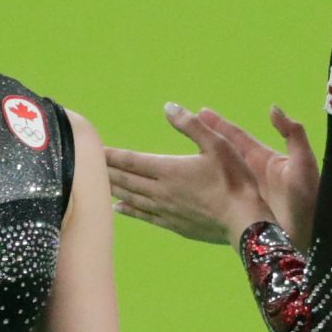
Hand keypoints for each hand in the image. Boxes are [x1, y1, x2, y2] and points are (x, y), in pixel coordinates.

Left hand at [104, 103, 269, 248]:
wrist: (246, 224)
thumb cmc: (236, 181)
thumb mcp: (218, 145)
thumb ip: (192, 125)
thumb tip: (169, 106)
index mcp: (169, 169)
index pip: (130, 160)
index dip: (110, 155)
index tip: (92, 148)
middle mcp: (161, 191)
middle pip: (125, 179)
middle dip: (105, 170)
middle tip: (84, 164)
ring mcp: (166, 210)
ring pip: (130, 197)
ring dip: (112, 188)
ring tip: (93, 183)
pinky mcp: (173, 225)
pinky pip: (143, 215)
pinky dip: (127, 209)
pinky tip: (117, 207)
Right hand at [197, 106, 318, 251]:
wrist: (312, 241)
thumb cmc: (310, 202)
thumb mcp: (304, 165)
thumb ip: (293, 135)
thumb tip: (273, 109)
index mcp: (266, 160)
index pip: (237, 137)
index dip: (219, 124)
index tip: (201, 112)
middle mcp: (254, 175)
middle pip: (225, 152)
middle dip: (207, 138)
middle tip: (186, 125)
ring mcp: (248, 194)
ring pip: (219, 175)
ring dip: (202, 164)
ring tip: (181, 156)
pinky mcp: (244, 212)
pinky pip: (220, 197)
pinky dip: (206, 191)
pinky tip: (191, 191)